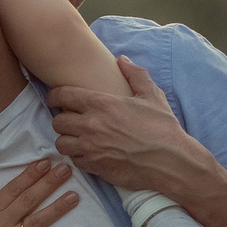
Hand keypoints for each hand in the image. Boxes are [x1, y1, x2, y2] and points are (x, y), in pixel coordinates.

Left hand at [48, 57, 226, 206]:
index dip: (55, 95)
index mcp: (102, 104)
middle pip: (57, 121)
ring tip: (77, 138)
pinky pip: (73, 160)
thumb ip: (135, 75)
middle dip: (62, 119)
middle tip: (70, 119)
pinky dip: (77, 156)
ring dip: (67, 139)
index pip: (63, 95)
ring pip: (61, 142)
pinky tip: (89, 153)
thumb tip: (122, 60)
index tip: (55, 98)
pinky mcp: (94, 167)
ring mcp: (90, 147)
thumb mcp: (152, 95)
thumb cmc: (163, 128)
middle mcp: (91, 125)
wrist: (170, 161)